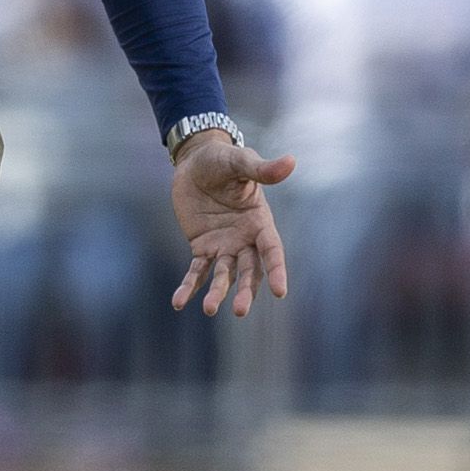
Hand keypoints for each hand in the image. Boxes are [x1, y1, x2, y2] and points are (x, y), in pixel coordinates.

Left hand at [169, 136, 297, 317]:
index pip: (272, 250)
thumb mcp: (241, 162)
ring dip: (217, 292)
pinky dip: (189, 286)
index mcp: (260, 222)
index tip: (280, 291)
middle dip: (245, 291)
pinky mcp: (202, 247)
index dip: (276, 270)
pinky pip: (197, 271)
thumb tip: (290, 162)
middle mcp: (245, 239)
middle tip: (239, 311)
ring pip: (224, 275)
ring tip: (208, 309)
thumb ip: (262, 169)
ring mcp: (224, 246)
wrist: (196, 161)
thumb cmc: (224, 159)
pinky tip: (178, 302)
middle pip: (249, 271)